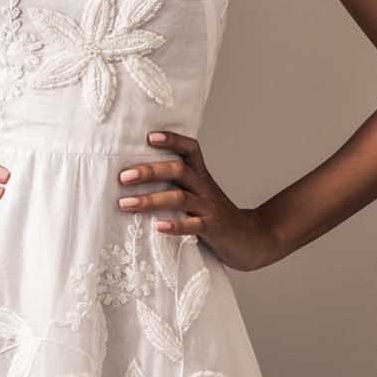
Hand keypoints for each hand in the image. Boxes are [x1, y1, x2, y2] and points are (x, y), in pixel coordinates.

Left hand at [115, 130, 279, 269]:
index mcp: (201, 177)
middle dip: (149, 171)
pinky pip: (192, 225)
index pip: (190, 149)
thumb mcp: (200, 196)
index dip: (172, 140)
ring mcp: (209, 208)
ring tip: (126, 204)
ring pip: (179, 197)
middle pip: (178, 170)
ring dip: (150, 199)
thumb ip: (178, 187)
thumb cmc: (216, 217)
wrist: (253, 239)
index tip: (149, 136)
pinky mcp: (212, 229)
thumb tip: (138, 180)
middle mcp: (205, 188)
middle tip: (123, 177)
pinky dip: (174, 225)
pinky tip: (157, 226)